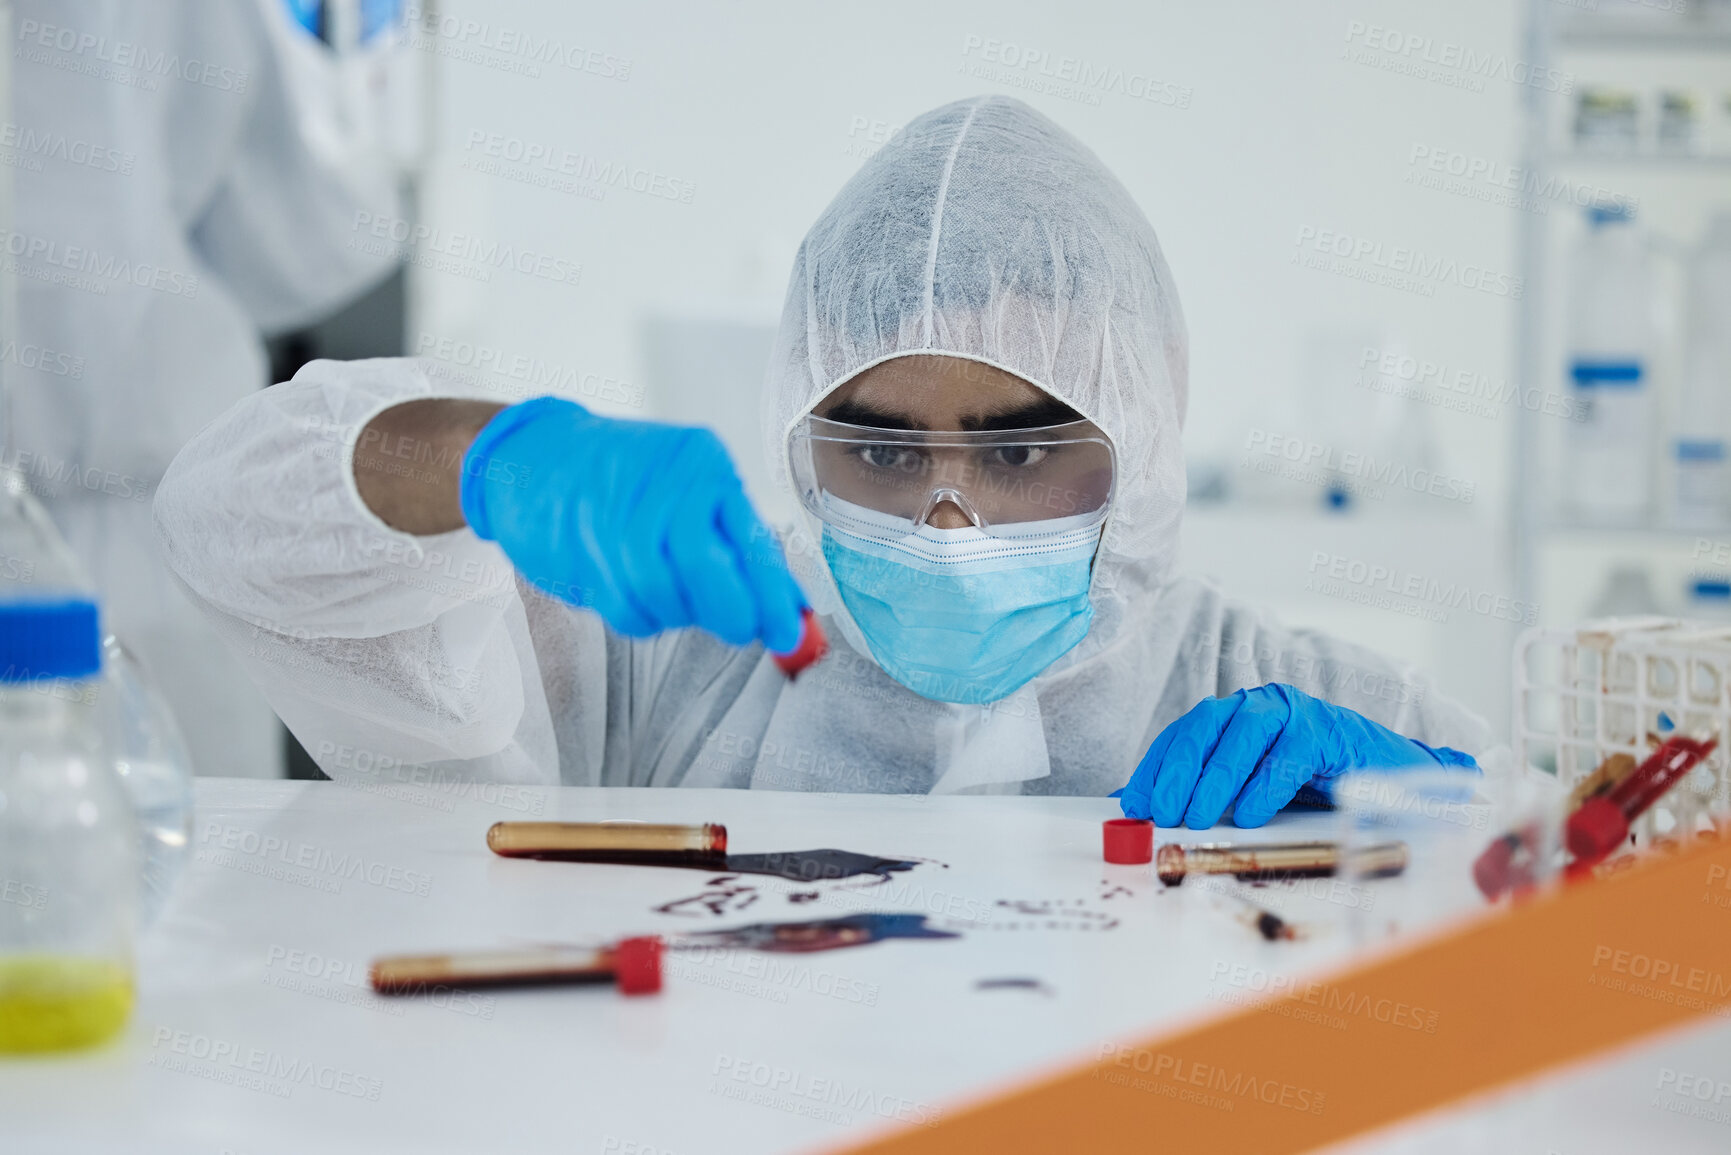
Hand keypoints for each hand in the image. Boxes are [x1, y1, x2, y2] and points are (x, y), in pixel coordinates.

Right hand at [459, 397, 805, 652]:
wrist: (532, 457)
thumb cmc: (620, 482)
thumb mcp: (688, 494)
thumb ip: (736, 542)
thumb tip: (787, 602)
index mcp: (705, 465)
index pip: (753, 538)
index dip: (774, 595)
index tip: (789, 633)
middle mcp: (666, 482)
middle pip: (710, 566)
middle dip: (732, 612)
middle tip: (740, 629)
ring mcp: (619, 511)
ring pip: (665, 593)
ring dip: (674, 612)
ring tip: (667, 595)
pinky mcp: (580, 544)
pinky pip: (627, 607)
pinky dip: (637, 616)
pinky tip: (630, 591)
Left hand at [1116, 683, 1476, 828]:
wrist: (1390, 775)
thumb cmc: (1314, 783)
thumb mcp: (1255, 789)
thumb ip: (1212, 796)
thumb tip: (1153, 815)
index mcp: (1234, 716)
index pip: (1182, 734)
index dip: (1154, 767)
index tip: (1133, 803)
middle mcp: (1258, 705)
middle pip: (1204, 727)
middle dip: (1177, 771)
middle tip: (1162, 812)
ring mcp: (1294, 713)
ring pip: (1243, 735)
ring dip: (1214, 779)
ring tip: (1196, 817)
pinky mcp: (1326, 731)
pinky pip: (1289, 755)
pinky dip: (1265, 786)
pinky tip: (1250, 815)